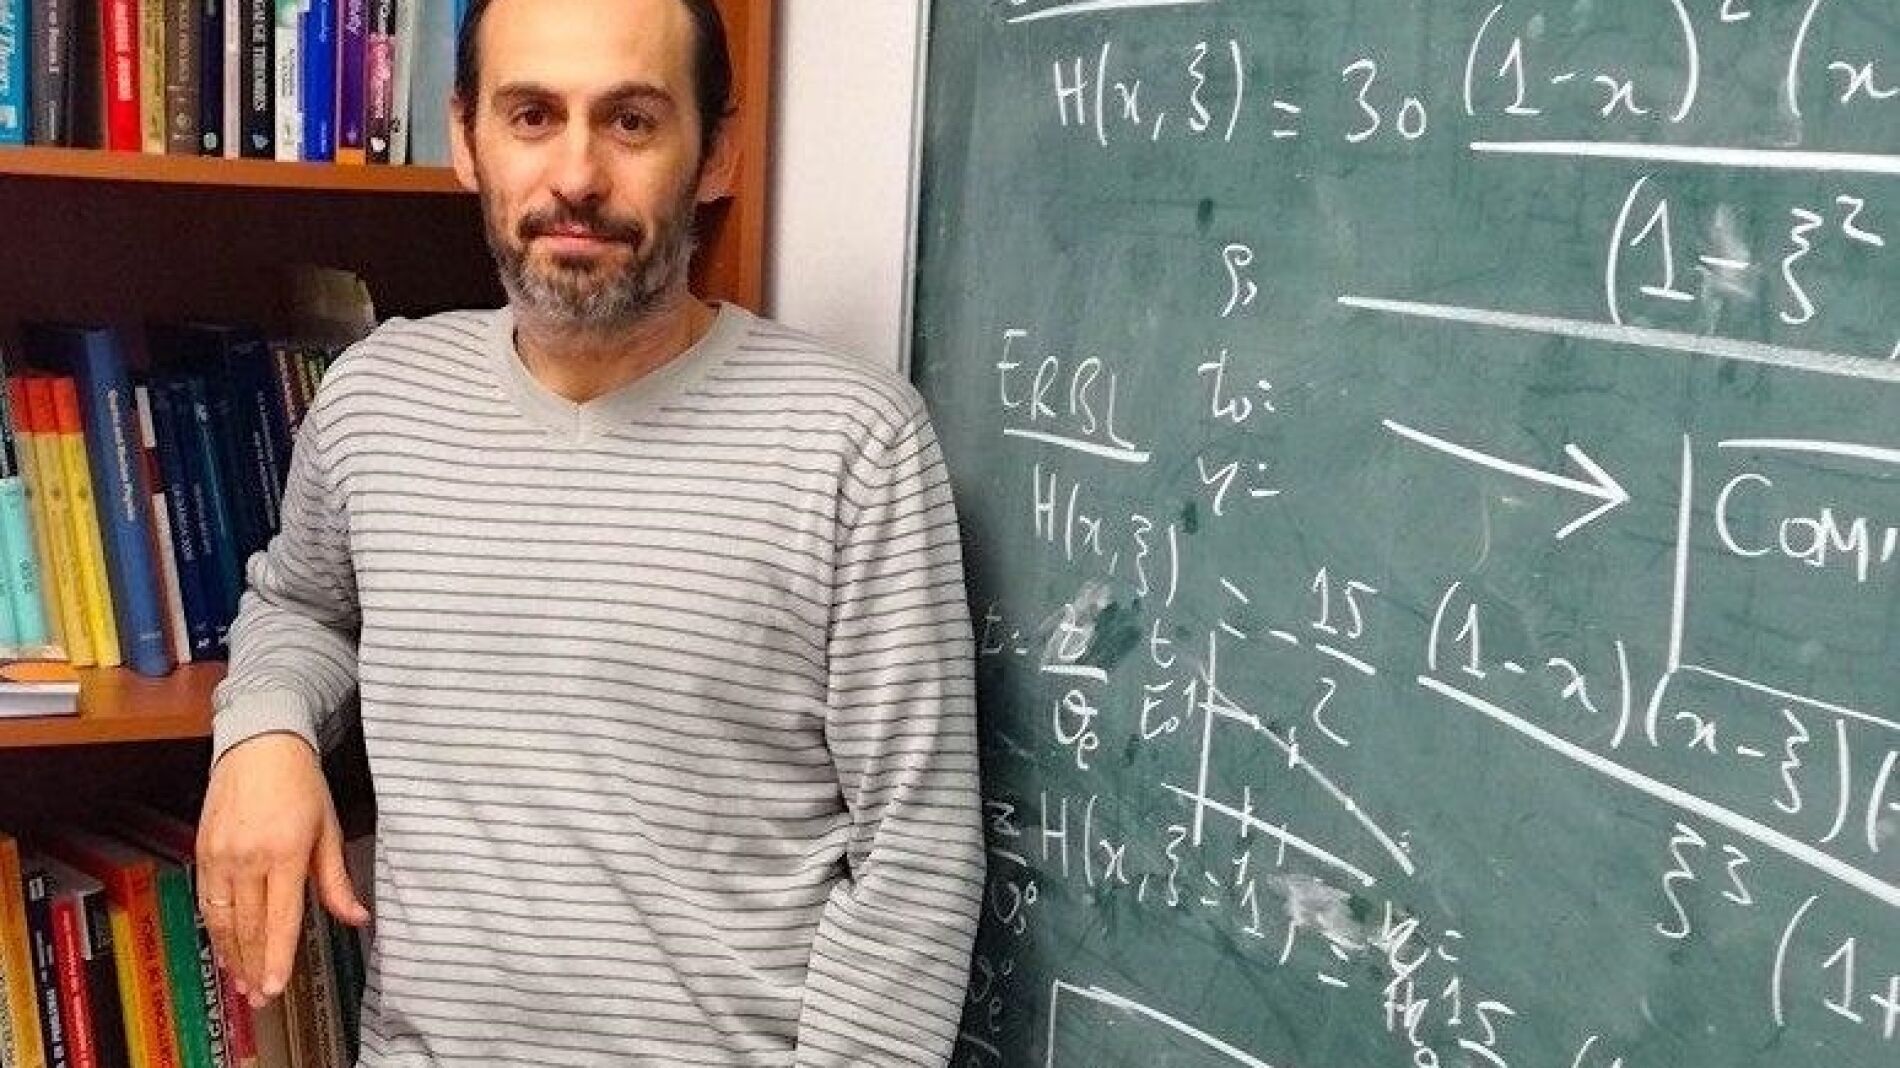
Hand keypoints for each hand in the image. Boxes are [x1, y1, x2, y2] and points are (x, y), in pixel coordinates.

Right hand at [195, 732, 369, 1007]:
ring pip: (223, 919)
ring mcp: (221, 854)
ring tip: (241, 980)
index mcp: (286, 852)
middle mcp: (249, 856)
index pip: (281, 918)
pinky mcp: (203, 850)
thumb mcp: (329, 829)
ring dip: (231, 953)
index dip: (277, 957)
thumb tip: (358, 917)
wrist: (260, 744)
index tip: (275, 985)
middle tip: (260, 996)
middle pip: (248, 925)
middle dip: (253, 964)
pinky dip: (215, 928)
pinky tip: (224, 945)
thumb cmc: (301, 784)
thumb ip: (337, 880)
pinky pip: (207, 900)